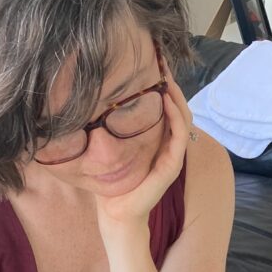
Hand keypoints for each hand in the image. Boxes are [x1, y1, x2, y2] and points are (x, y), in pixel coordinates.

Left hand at [94, 67, 193, 238]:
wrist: (116, 213)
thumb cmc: (111, 183)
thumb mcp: (108, 148)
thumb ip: (109, 128)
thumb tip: (88, 101)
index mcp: (157, 139)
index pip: (166, 106)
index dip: (163, 84)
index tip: (154, 59)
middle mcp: (168, 145)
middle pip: (178, 106)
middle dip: (172, 82)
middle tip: (163, 59)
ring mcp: (172, 155)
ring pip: (183, 118)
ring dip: (177, 96)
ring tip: (168, 76)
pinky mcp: (170, 167)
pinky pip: (179, 137)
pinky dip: (176, 118)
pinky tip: (168, 102)